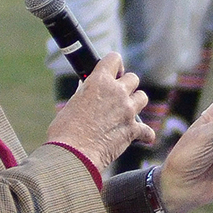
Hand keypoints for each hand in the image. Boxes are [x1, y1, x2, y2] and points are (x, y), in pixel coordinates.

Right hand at [45, 53, 153, 173]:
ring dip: (135, 104)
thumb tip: (86, 88)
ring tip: (126, 113)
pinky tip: (141, 138)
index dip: (115, 65)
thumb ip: (84, 93)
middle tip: (117, 96)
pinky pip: (147, 130)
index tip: (114, 73)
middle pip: (133, 78)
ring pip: (142, 98)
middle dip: (126, 86)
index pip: (114, 59)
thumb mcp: (72, 104)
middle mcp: (116, 92)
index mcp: (98, 81)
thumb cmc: (65, 131)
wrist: (73, 154)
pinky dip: (145, 134)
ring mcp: (127, 110)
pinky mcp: (133, 130)